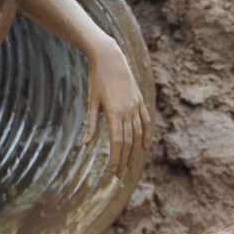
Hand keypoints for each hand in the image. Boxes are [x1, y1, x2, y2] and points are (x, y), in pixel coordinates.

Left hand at [86, 41, 149, 178]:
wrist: (110, 56)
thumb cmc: (96, 78)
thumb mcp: (91, 101)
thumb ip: (91, 123)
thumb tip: (87, 143)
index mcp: (114, 113)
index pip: (117, 143)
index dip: (115, 160)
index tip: (112, 172)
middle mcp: (128, 111)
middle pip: (128, 143)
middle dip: (124, 161)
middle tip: (119, 176)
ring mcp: (136, 106)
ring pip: (138, 135)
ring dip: (134, 153)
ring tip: (129, 166)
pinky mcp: (140, 101)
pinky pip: (146, 122)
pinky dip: (146, 136)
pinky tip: (144, 148)